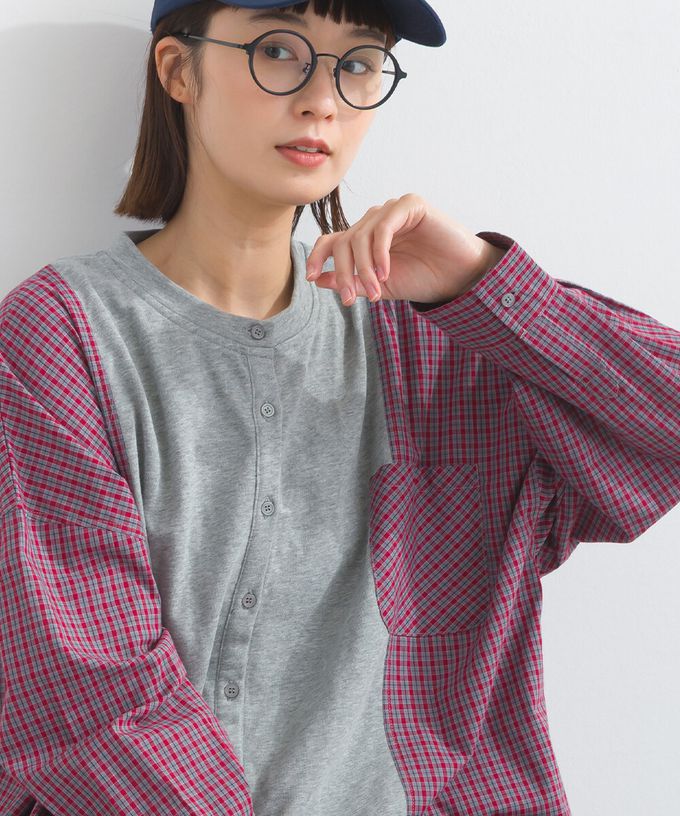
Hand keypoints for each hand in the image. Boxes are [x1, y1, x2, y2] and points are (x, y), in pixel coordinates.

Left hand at [305, 193, 502, 305]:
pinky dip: (380, 252)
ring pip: (362, 236)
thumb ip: (351, 282)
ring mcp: (392, 210)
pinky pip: (384, 227)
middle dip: (345, 273)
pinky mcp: (410, 205)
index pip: (332, 240)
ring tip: (376, 291)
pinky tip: (386, 273)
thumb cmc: (423, 279)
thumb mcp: (380, 287)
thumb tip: (318, 280)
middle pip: (345, 241)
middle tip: (352, 299)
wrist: (460, 277)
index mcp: (365, 238)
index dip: (318, 256)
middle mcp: (375, 221)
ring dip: (364, 268)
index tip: (311, 278)